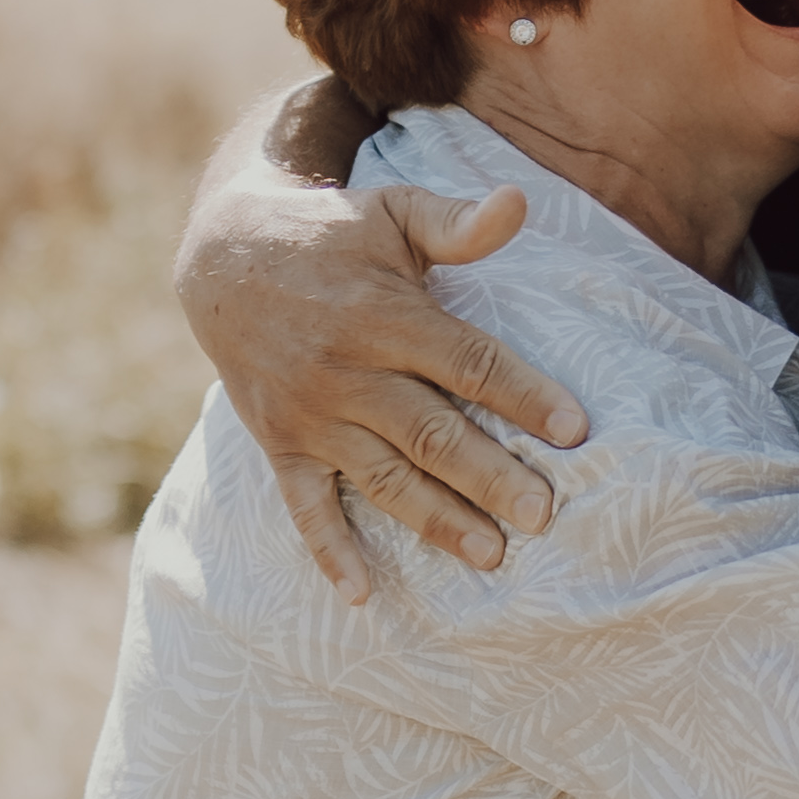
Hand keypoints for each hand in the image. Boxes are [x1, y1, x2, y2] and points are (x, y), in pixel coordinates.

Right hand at [177, 174, 588, 600]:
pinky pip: (304, 507)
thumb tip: (520, 203)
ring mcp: (311, 416)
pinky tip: (362, 595)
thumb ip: (457, 222)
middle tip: (546, 514)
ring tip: (492, 555)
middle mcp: (346, 371)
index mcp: (384, 316)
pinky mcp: (281, 445)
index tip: (576, 430)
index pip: (467, 363)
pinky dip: (329, 551)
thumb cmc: (333, 235)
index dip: (523, 396)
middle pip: (432, 433)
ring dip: (436, 520)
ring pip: (382, 478)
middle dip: (491, 476)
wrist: (222, 259)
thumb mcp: (394, 212)